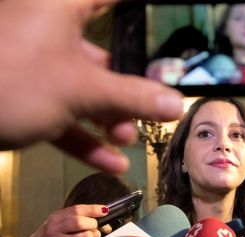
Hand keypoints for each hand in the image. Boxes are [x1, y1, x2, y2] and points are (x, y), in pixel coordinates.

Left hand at [0, 0, 182, 172]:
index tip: (160, 17)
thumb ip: (133, 97)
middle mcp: (48, 29)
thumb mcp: (81, 90)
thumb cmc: (8, 82)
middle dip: (127, 88)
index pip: (112, 1)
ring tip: (128, 138)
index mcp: (62, 7)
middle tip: (151, 106)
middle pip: (102, 55)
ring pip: (80, 88)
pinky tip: (109, 161)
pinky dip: (82, 136)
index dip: (138, 10)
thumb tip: (175, 105)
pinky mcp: (20, 95)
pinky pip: (59, 112)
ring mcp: (32, 64)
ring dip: (107, 117)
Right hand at [8, 204, 107, 236]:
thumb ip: (75, 218)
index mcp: (56, 217)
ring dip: (91, 236)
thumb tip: (100, 214)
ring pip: (84, 236)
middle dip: (92, 224)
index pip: (77, 209)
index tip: (105, 210)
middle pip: (81, 222)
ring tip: (90, 235)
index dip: (93, 209)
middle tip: (94, 226)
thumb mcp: (58, 223)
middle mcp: (55, 228)